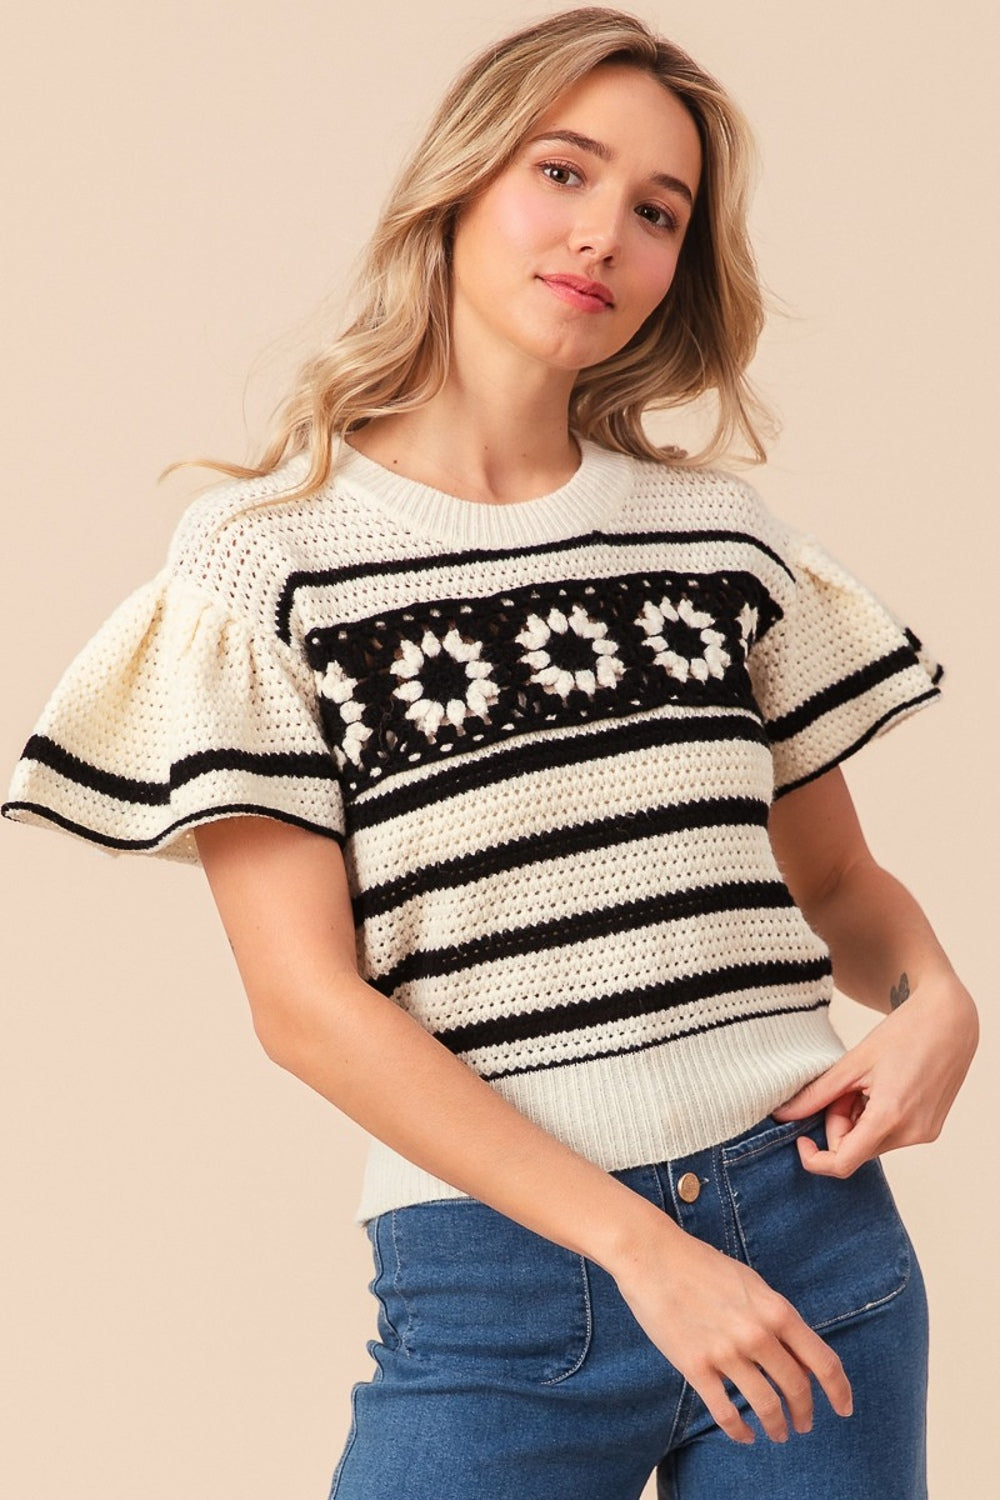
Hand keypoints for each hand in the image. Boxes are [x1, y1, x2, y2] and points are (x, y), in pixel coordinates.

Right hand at [612, 1216, 852, 1443]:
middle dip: (804, 1413)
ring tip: (778, 1434)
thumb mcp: (751, 1283)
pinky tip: (745, 1435)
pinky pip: (726, 1412)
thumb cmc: (701, 1264)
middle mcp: (757, 1334)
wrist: (653, 1256)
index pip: (823, 1361)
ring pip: (765, 1405)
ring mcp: (726, 1352)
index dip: (839, 1391)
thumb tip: (797, 1356)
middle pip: (797, 1388)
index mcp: (776, 1310)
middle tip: (804, 1424)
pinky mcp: (696, 1366)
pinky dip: (740, 1431)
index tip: (844, 1408)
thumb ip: (775, 1318)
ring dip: (776, 1426)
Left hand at [772, 973, 978, 1177]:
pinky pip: (891, 1135)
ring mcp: (925, 1133)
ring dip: (859, 1120)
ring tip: (868, 1083)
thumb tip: (784, 1115)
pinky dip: (877, 1118)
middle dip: (840, 1123)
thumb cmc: (903, 1034)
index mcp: (890, 1117)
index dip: (814, 1157)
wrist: (949, 1021)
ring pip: (872, 1142)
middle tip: (845, 1088)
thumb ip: (817, 1095)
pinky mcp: (930, 1129)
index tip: (800, 1136)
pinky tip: (885, 1088)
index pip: (843, 1163)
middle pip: (855, 1149)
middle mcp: (912, 1133)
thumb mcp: (852, 1063)